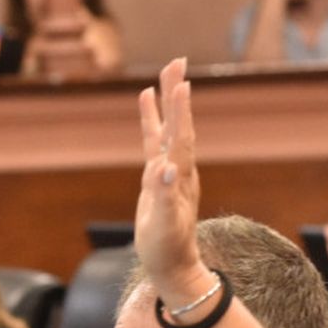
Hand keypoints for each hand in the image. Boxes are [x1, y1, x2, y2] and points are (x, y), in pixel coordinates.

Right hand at [135, 58, 207, 301]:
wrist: (173, 265)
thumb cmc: (166, 249)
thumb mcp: (163, 225)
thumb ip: (164, 196)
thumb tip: (165, 168)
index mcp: (179, 178)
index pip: (181, 138)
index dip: (180, 112)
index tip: (181, 83)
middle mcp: (178, 169)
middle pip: (178, 124)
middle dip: (176, 93)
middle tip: (176, 61)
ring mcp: (169, 170)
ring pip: (168, 128)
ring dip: (166, 100)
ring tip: (164, 72)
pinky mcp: (158, 176)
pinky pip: (155, 140)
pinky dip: (151, 119)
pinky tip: (146, 101)